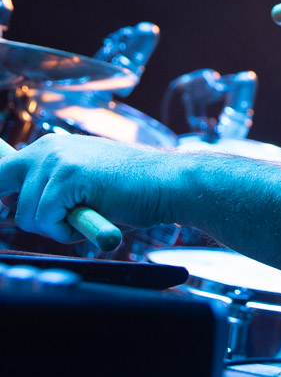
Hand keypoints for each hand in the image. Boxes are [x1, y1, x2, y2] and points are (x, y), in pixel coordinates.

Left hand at [0, 135, 184, 244]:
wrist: (168, 183)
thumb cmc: (131, 190)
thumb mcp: (82, 184)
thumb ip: (49, 189)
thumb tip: (9, 205)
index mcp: (50, 147)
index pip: (1, 169)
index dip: (1, 193)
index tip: (5, 204)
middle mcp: (48, 148)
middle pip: (1, 187)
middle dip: (28, 214)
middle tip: (62, 220)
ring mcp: (57, 160)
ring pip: (26, 212)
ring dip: (54, 227)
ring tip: (89, 215)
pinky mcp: (68, 176)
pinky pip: (45, 218)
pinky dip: (66, 230)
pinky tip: (94, 215)